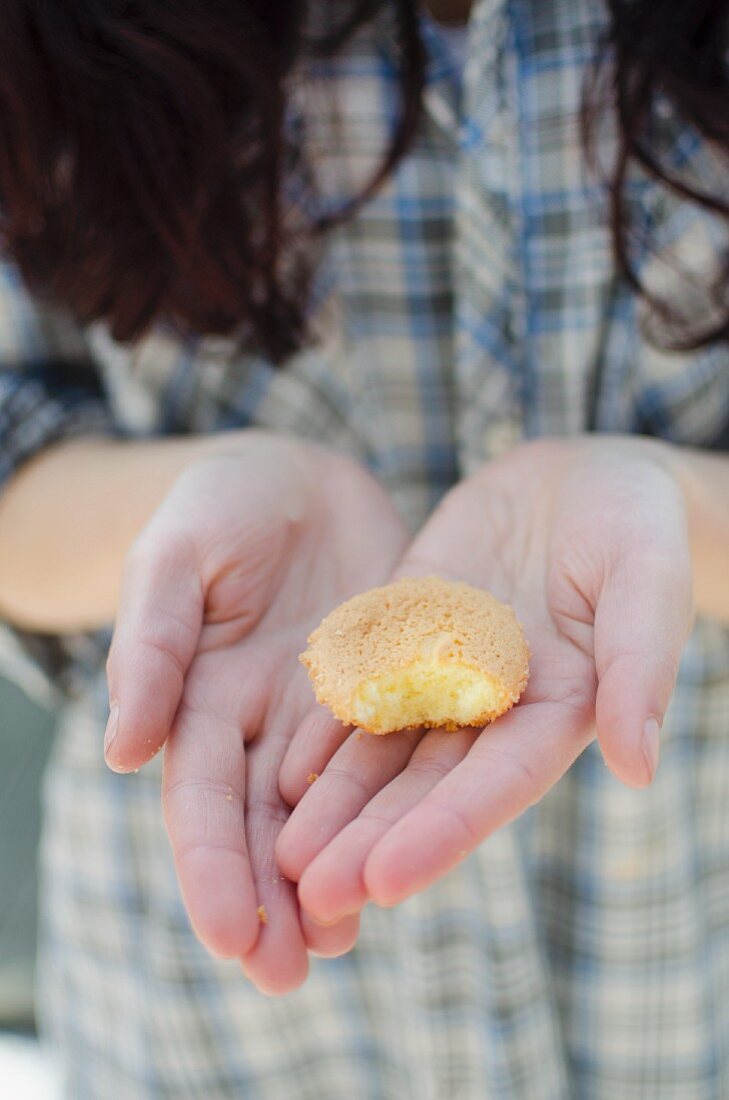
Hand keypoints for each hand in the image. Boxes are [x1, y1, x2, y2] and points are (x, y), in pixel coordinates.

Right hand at [104, 432, 408, 991]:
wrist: (296, 477)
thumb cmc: (218, 507)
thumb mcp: (175, 561)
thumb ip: (153, 647)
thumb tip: (122, 751)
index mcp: (201, 700)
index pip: (200, 799)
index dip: (211, 866)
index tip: (231, 935)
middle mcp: (261, 724)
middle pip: (261, 826)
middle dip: (270, 901)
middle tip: (289, 977)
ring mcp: (325, 713)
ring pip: (324, 810)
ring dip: (330, 878)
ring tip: (342, 943)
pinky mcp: (388, 689)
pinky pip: (390, 758)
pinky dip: (390, 813)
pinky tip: (405, 858)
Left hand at [276, 437, 693, 923]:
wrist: (580, 477)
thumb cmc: (634, 525)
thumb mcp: (646, 583)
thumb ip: (638, 668)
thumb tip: (639, 768)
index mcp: (558, 713)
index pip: (497, 786)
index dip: (444, 833)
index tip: (385, 883)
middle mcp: (493, 710)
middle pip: (427, 786)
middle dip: (369, 841)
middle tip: (310, 897)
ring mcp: (443, 674)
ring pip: (383, 749)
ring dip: (334, 803)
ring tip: (279, 854)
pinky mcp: (405, 634)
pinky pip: (360, 684)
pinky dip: (324, 727)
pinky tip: (279, 766)